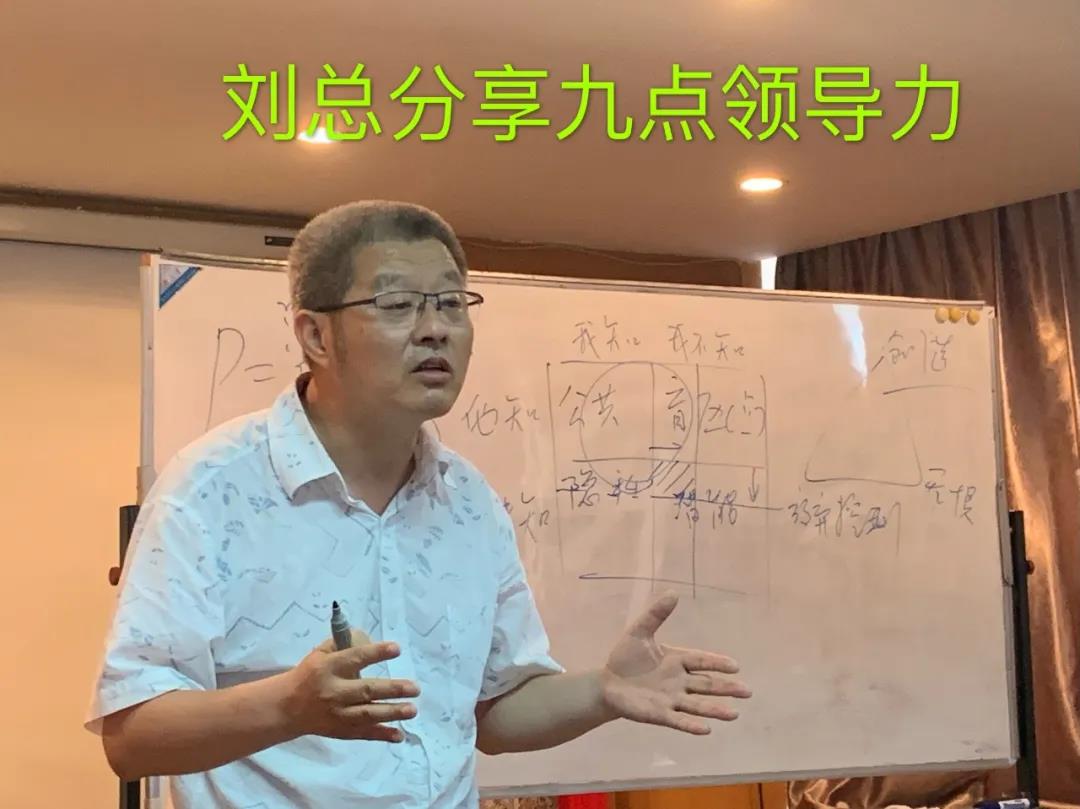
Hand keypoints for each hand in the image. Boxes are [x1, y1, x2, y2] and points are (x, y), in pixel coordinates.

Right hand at [280, 630, 419, 742]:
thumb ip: (343, 643)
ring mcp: (337, 714)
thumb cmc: (309, 674)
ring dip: (392, 713)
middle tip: (414, 688)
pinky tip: (400, 735)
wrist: (287, 707)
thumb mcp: (320, 653)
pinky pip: (363, 734)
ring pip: (367, 714)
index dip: (376, 653)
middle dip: (392, 689)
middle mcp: (333, 691)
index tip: (397, 649)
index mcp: (328, 668)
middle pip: (366, 690)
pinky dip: (382, 735)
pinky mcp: (341, 731)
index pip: (354, 658)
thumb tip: (367, 638)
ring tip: (412, 709)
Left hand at [600, 592, 751, 734]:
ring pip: (698, 705)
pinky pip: (679, 720)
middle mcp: (679, 681)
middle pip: (706, 685)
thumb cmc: (625, 658)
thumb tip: (673, 592)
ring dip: (716, 710)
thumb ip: (656, 614)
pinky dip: (692, 725)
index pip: (701, 661)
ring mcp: (671, 699)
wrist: (606, 683)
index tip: (735, 666)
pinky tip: (707, 729)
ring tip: (734, 714)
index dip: (717, 663)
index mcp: (677, 660)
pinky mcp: (660, 714)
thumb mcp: (639, 632)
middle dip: (726, 688)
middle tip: (747, 691)